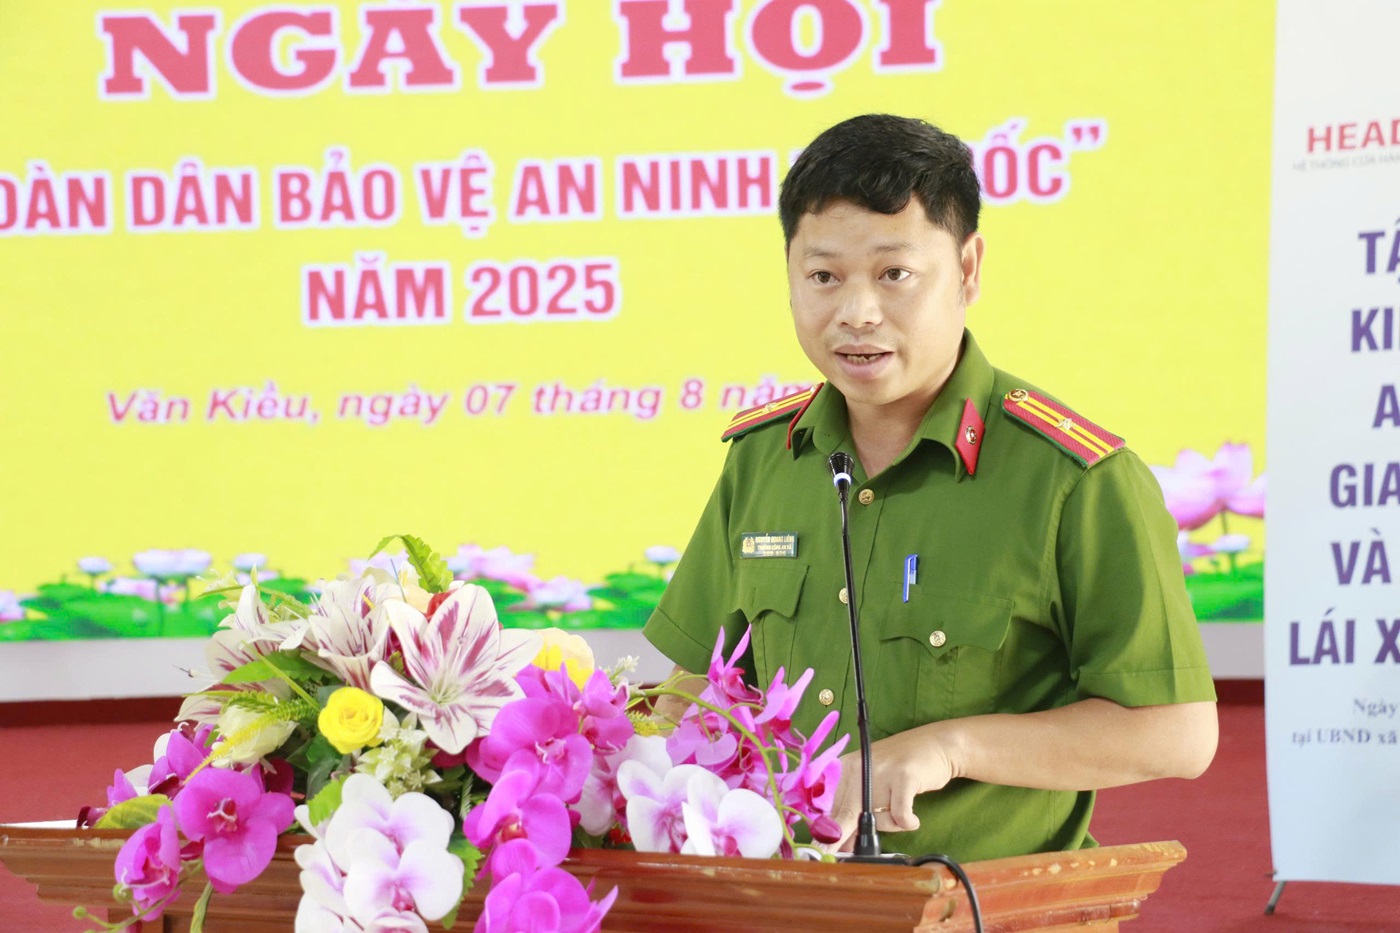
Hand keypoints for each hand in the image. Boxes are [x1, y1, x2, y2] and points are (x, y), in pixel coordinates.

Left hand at [825, 724, 956, 851]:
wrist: (935, 744)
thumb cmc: (901, 770)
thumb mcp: (872, 785)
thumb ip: (856, 809)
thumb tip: (841, 844)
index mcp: (847, 768)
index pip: (833, 807)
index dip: (831, 833)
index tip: (824, 852)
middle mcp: (859, 767)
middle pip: (846, 814)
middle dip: (845, 839)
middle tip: (840, 854)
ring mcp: (881, 770)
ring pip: (877, 819)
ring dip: (892, 824)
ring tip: (900, 808)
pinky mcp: (903, 776)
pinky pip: (901, 816)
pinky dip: (908, 822)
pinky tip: (913, 818)